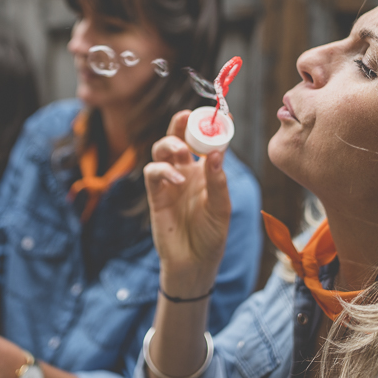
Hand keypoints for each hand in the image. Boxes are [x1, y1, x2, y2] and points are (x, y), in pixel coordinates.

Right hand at [143, 111, 231, 296]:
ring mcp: (170, 182)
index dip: (214, 126)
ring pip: (161, 150)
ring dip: (170, 144)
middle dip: (181, 124)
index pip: (208, 142)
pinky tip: (176, 179)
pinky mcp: (156, 195)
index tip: (225, 113)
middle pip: (179, 137)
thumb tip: (217, 153)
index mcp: (206, 171)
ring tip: (182, 152)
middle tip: (187, 116)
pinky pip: (153, 173)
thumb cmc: (211, 236)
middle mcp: (186, 172)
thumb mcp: (221, 208)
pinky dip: (162, 170)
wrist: (193, 264)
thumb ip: (217, 180)